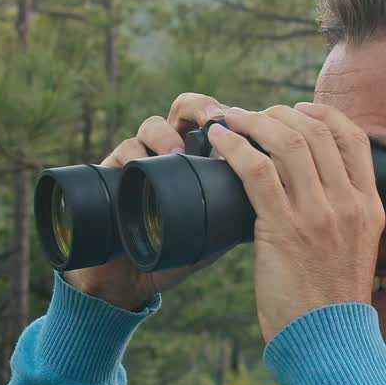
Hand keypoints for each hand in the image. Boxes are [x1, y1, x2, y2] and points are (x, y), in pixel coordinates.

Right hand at [63, 92, 229, 310]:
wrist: (130, 278)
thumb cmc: (172, 251)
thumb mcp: (211, 233)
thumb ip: (235, 215)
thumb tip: (273, 203)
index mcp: (196, 159)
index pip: (212, 122)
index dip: (227, 115)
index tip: (240, 120)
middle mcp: (166, 152)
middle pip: (182, 109)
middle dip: (197, 106)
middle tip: (213, 119)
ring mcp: (139, 160)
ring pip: (151, 126)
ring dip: (166, 135)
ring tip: (178, 155)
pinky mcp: (112, 174)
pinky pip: (122, 152)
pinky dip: (133, 154)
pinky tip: (143, 166)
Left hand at [208, 103, 384, 342]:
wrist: (326, 344)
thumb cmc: (329, 304)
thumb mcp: (353, 252)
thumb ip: (341, 219)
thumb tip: (309, 190)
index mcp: (369, 207)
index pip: (353, 138)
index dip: (322, 113)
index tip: (297, 109)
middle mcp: (348, 204)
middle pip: (316, 131)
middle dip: (279, 114)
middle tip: (253, 116)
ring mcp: (318, 214)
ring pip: (286, 142)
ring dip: (252, 122)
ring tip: (230, 121)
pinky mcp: (283, 228)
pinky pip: (255, 170)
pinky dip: (234, 147)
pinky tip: (219, 141)